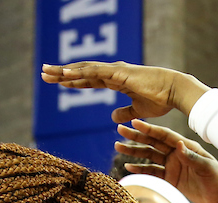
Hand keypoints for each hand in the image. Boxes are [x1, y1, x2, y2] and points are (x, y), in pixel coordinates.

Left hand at [40, 62, 208, 123]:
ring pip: (83, 69)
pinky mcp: (118, 74)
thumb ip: (125, 112)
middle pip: (81, 72)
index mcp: (116, 80)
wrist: (174, 92)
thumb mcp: (138, 110)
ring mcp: (114, 71)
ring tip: (47, 71)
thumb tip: (112, 117)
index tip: (57, 81)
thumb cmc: (161, 99)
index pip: (89, 79)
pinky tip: (65, 74)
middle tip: (43, 72)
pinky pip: (94, 73)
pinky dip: (78, 73)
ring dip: (64, 71)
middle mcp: (112, 72)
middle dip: (62, 73)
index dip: (73, 80)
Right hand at [116, 120, 217, 202]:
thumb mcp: (205, 166)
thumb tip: (177, 144)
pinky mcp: (170, 178)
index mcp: (185, 146)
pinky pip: (152, 172)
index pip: (163, 135)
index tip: (134, 122)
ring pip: (149, 157)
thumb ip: (190, 157)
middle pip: (152, 143)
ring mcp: (172, 165)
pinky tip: (128, 167)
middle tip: (119, 130)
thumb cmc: (217, 178)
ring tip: (118, 147)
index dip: (149, 128)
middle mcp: (176, 153)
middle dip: (135, 137)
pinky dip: (140, 170)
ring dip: (134, 152)